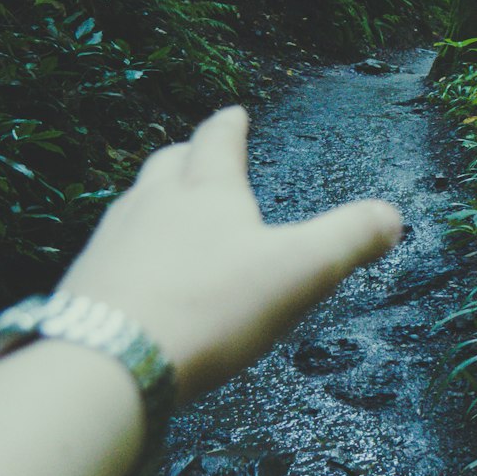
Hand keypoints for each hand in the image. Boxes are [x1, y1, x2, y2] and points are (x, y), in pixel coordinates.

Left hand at [58, 106, 401, 402]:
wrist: (108, 363)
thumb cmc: (211, 308)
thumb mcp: (298, 273)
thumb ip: (347, 240)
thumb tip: (392, 215)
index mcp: (206, 190)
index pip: (218, 140)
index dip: (229, 125)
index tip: (234, 113)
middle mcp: (153, 203)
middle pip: (169, 163)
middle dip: (188, 155)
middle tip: (200, 156)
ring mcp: (112, 241)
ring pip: (135, 202)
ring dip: (155, 199)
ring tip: (169, 210)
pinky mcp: (84, 283)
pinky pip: (112, 250)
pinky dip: (131, 248)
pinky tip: (138, 274)